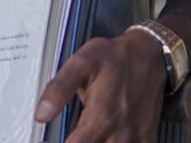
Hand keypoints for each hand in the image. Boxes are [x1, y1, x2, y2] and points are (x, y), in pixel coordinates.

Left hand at [35, 30, 165, 141]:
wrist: (149, 55)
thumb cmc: (113, 58)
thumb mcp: (81, 63)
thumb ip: (59, 89)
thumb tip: (41, 115)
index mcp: (102, 118)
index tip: (43, 142)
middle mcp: (121, 134)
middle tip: (65, 135)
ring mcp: (136, 139)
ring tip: (80, 135)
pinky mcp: (146, 139)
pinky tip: (102, 137)